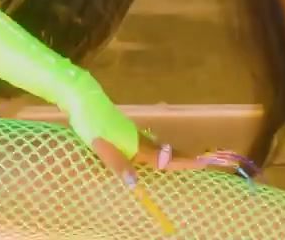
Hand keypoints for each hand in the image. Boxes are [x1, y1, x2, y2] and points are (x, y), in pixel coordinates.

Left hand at [88, 128, 214, 179]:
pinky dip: (156, 150)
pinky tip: (150, 153)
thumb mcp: (101, 146)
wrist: (82, 98)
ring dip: (169, 154)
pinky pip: (146, 143)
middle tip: (198, 164)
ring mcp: (131, 133)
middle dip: (180, 158)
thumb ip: (117, 164)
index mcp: (134, 145)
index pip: (163, 158)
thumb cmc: (91, 123)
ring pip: (155, 146)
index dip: (182, 162)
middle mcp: (137, 139)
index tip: (202, 162)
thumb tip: (135, 185)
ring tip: (180, 161)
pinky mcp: (123, 130)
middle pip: (164, 151)